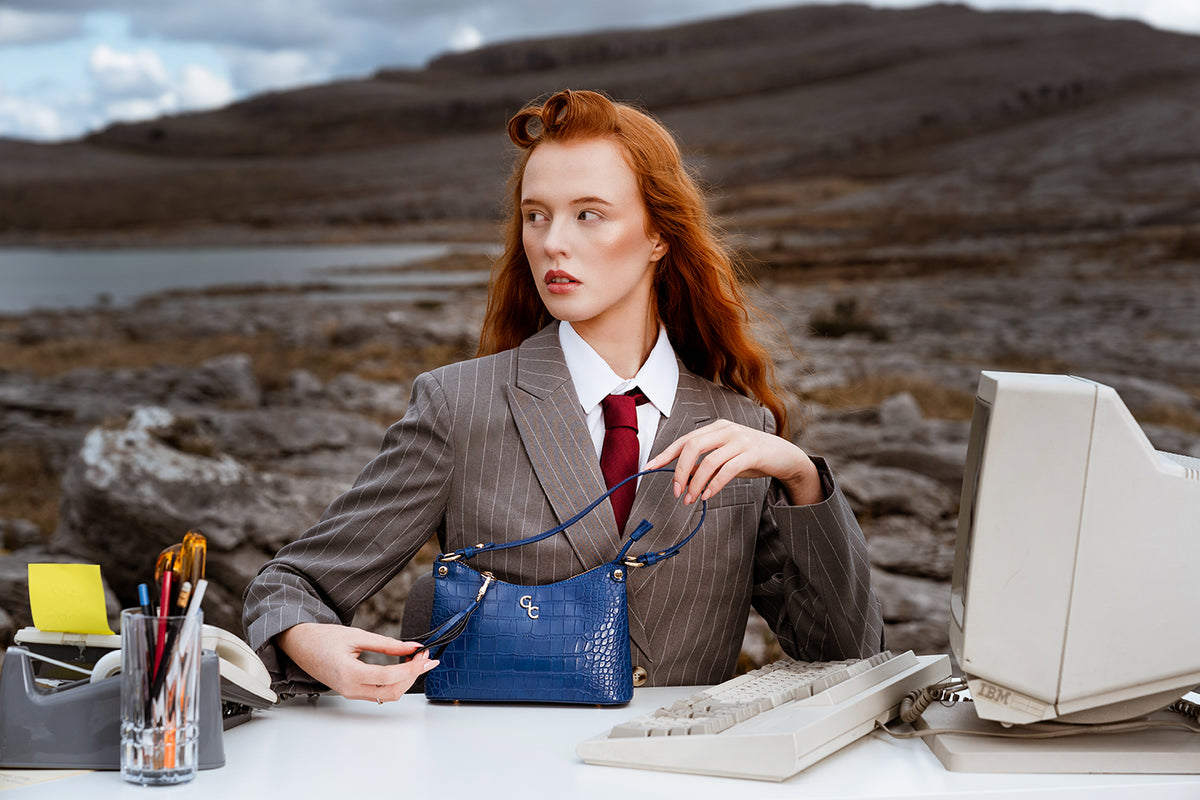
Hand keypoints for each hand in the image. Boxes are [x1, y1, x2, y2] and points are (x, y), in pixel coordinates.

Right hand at [276, 622, 437, 702]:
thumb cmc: (323, 638)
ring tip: (414, 660)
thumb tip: (412, 646)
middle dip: (413, 675)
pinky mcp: (351, 692)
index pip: (389, 676)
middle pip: (392, 691)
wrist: (300, 645)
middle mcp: (350, 688)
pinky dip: (394, 682)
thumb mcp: (357, 635)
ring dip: (405, 680)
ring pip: (387, 695)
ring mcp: (350, 693)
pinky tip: (401, 667)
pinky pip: (378, 693)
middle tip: (424, 656)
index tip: (426, 658)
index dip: (412, 668)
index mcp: (349, 673)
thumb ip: (387, 643)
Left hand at [646, 419, 823, 506]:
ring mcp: (740, 440)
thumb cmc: (752, 456)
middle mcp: (726, 430)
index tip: (650, 467)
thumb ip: (705, 462)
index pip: (684, 440)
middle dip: (680, 471)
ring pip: (709, 461)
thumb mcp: (726, 456)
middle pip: (692, 446)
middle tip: (676, 492)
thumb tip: (682, 476)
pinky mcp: (753, 453)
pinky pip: (727, 469)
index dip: (665, 454)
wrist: (785, 456)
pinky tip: (708, 495)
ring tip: (691, 499)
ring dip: (696, 483)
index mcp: (716, 427)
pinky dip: (714, 484)